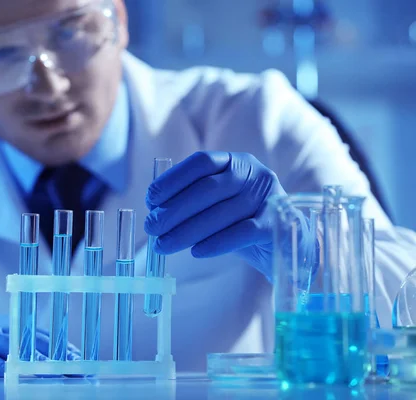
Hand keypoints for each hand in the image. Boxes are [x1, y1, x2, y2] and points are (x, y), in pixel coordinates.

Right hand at [0, 312, 80, 376]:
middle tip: (75, 370)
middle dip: (54, 356)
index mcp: (5, 325)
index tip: (79, 359)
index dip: (60, 347)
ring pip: (9, 346)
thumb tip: (35, 368)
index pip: (39, 335)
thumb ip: (5, 353)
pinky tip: (8, 373)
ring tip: (51, 372)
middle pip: (30, 340)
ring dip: (31, 360)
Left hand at [144, 151, 285, 279]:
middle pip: (208, 189)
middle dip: (174, 210)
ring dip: (187, 231)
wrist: (285, 242)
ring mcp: (268, 196)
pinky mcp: (276, 224)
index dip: (173, 179)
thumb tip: (155, 212)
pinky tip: (195, 252)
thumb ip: (192, 201)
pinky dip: (216, 243)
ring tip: (163, 245)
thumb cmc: (241, 220)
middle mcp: (254, 173)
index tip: (150, 199)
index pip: (201, 162)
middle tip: (151, 228)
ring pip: (222, 212)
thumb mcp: (218, 203)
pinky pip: (242, 232)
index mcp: (236, 161)